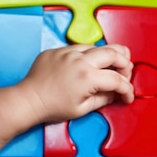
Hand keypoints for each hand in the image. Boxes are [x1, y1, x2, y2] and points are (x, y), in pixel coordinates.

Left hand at [16, 43, 133, 123]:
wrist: (29, 100)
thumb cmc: (52, 108)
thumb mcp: (82, 109)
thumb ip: (103, 99)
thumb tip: (116, 93)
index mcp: (87, 77)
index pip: (117, 80)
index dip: (127, 89)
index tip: (127, 96)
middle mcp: (79, 60)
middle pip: (114, 52)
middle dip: (125, 63)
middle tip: (125, 74)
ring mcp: (67, 52)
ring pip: (97, 46)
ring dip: (108, 56)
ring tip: (109, 67)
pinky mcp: (57, 50)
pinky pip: (79, 47)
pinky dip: (88, 55)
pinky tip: (88, 65)